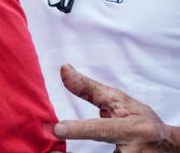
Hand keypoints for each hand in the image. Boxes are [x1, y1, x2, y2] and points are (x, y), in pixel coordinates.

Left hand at [54, 64, 179, 151]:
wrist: (165, 146)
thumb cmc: (140, 120)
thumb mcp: (120, 101)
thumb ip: (89, 89)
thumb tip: (64, 68)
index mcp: (135, 130)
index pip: (102, 130)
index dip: (79, 130)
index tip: (57, 129)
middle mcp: (133, 152)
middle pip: (96, 151)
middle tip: (47, 151)